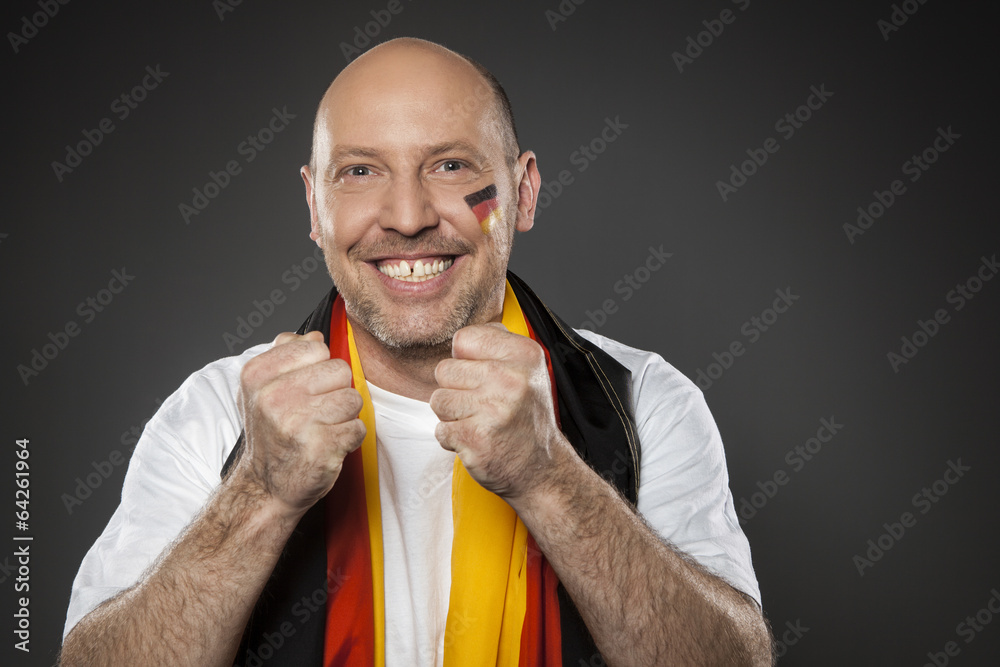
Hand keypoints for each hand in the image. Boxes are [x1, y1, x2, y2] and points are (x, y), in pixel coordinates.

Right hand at [236, 330, 365, 515]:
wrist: (265, 486)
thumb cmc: (272, 434)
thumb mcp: (263, 388)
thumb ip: (287, 354)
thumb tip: (315, 334)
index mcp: (258, 374)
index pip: (316, 346)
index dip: (319, 368)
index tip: (304, 389)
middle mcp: (273, 396)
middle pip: (340, 371)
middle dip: (335, 391)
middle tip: (315, 413)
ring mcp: (296, 423)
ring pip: (353, 399)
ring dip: (344, 416)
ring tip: (322, 429)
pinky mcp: (320, 448)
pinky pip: (358, 428)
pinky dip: (350, 438)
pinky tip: (329, 445)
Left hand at [430, 323, 567, 499]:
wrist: (542, 469)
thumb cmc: (526, 419)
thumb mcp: (526, 370)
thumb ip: (496, 345)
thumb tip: (461, 337)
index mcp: (523, 354)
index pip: (463, 339)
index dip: (465, 360)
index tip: (483, 378)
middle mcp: (510, 378)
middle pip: (445, 369)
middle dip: (456, 390)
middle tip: (482, 406)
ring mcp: (493, 409)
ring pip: (438, 400)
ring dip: (452, 416)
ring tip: (479, 422)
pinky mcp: (477, 438)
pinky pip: (440, 430)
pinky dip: (453, 439)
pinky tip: (477, 440)